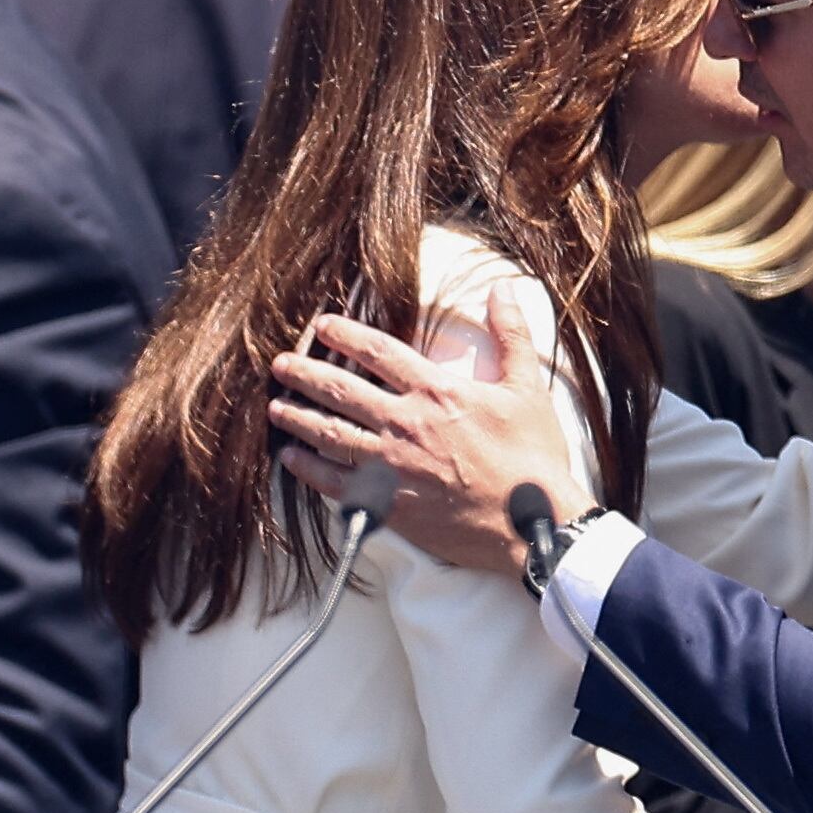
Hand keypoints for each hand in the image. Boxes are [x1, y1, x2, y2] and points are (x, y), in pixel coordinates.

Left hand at [270, 284, 581, 572]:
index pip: (378, 351)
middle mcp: (405, 423)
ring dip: (297, 417)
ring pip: (328, 433)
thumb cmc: (535, 458)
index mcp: (437, 392)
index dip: (345, 334)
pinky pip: (334, 482)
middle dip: (303, 373)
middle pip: (339, 389)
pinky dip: (308, 469)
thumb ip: (512, 335)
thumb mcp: (529, 390)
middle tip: (280, 365)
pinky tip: (293, 460)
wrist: (534, 523)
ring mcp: (391, 465)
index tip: (322, 326)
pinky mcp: (387, 503)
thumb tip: (502, 289)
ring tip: (276, 407)